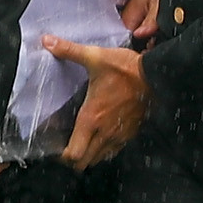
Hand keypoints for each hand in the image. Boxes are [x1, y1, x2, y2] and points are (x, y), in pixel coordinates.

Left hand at [39, 35, 145, 167]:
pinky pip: (113, 151)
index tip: (55, 147)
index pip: (73, 154)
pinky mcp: (130, 134)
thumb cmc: (125, 68)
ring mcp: (119, 136)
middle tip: (65, 148)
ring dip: (88, 155)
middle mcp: (104, 132)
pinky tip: (100, 137)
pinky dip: (104, 150)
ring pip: (99, 159)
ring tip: (81, 143)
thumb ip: (69, 50)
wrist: (156, 76)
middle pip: (84, 162)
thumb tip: (46, 40)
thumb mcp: (95, 56)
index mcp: (91, 119)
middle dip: (73, 160)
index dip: (61, 156)